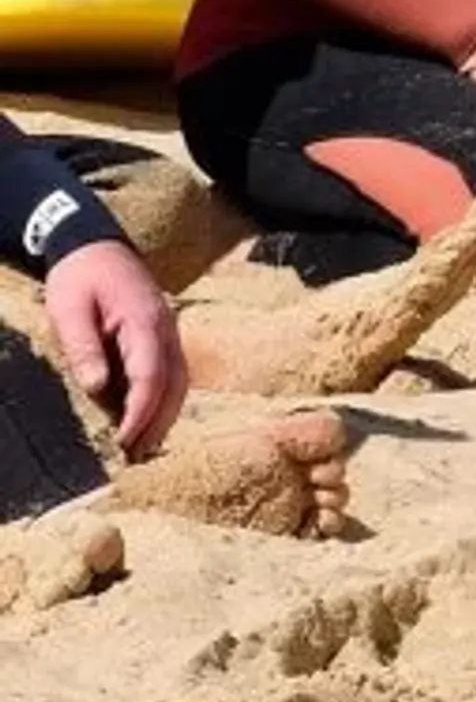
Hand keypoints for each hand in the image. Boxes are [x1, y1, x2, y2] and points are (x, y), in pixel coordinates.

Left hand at [46, 237, 186, 458]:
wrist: (94, 244)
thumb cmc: (79, 276)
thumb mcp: (69, 309)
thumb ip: (84, 348)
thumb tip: (98, 387)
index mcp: (144, 322)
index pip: (151, 376)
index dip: (140, 413)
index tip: (123, 441)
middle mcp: (165, 329)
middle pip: (175, 384)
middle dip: (157, 423)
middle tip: (135, 457)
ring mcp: (168, 331)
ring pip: (180, 381)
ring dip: (165, 414)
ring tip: (143, 446)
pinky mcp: (162, 334)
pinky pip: (173, 372)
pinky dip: (164, 398)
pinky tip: (146, 416)